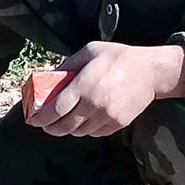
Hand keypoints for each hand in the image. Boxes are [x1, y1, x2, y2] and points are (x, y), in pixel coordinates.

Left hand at [27, 42, 184, 137]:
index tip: (34, 120)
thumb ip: (69, 65)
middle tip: (46, 124)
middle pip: (64, 126)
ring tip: (66, 121)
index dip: (41, 118)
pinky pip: (95, 133)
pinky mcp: (117, 124)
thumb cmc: (118, 57)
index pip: (56, 110)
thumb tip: (50, 77)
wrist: (150, 72)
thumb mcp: (90, 51)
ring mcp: (106, 116)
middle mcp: (93, 105)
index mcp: (83, 86)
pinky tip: (86, 120)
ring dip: (69, 129)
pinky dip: (87, 129)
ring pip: (79, 131)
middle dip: (52, 128)